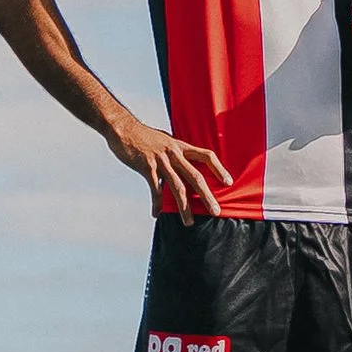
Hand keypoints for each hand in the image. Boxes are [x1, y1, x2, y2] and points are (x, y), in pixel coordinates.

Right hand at [109, 117, 233, 219]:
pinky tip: (156, 214)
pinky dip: (157, 204)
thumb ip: (175, 152)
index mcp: (181, 146)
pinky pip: (155, 190)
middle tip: (216, 211)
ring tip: (189, 222)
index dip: (219, 168)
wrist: (123, 128)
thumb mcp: (165, 140)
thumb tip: (183, 164)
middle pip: (195, 176)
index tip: (229, 182)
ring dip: (184, 207)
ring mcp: (161, 161)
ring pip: (177, 187)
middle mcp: (174, 153)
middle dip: (207, 196)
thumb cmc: (144, 136)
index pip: (206, 155)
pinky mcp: (146, 167)